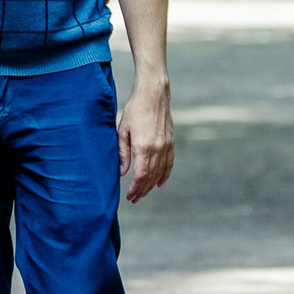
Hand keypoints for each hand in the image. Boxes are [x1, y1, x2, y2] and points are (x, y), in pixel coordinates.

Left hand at [117, 72, 174, 203]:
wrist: (154, 95)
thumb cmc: (135, 110)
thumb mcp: (122, 131)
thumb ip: (122, 153)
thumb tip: (122, 172)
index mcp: (143, 147)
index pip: (141, 176)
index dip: (135, 189)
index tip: (130, 196)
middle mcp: (157, 149)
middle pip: (151, 178)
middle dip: (142, 190)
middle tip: (134, 199)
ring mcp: (166, 146)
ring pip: (160, 173)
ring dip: (152, 185)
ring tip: (144, 193)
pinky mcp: (171, 142)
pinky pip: (169, 164)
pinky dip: (165, 175)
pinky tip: (159, 183)